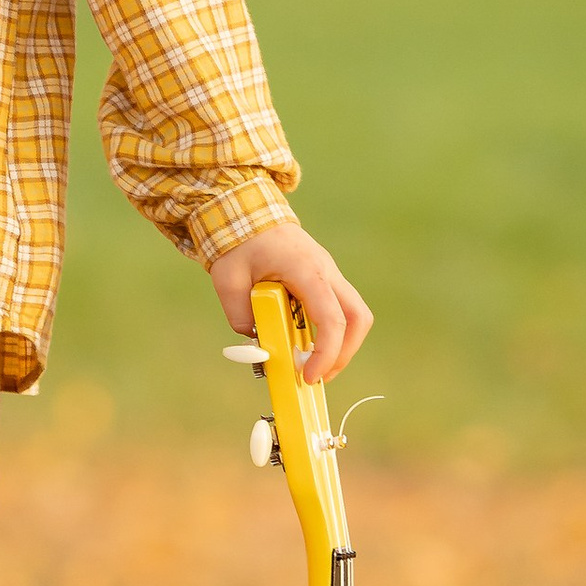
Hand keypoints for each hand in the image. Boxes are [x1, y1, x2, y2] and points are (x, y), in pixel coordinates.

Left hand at [209, 220, 371, 384]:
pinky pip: (339, 309)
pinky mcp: (324, 278)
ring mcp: (329, 273)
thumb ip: (241, 315)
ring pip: (354, 314)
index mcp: (305, 269)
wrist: (246, 210)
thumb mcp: (228, 280)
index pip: (331, 318)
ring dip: (340, 344)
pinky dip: (330, 332)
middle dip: (343, 353)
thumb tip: (258, 345)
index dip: (326, 353)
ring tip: (311, 364)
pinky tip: (305, 343)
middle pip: (358, 318)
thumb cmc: (237, 242)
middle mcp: (326, 270)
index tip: (308, 375)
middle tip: (317, 376)